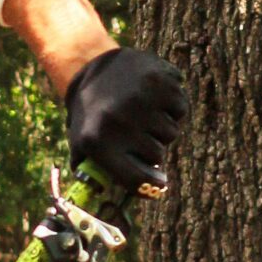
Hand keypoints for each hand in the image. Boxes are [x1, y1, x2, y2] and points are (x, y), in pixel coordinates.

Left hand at [65, 45, 187, 192]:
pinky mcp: (160, 81)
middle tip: (137, 132)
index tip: (160, 184)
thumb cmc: (89, 113)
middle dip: (151, 147)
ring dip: (161, 126)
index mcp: (98, 141)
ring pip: (171, 132)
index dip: (152, 186)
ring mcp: (141, 100)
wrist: (90, 64)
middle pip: (157, 155)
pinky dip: (172, 106)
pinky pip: (181, 109)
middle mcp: (119, 122)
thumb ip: (96, 175)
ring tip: (142, 112)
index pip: (138, 180)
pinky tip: (153, 97)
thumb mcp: (81, 143)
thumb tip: (127, 196)